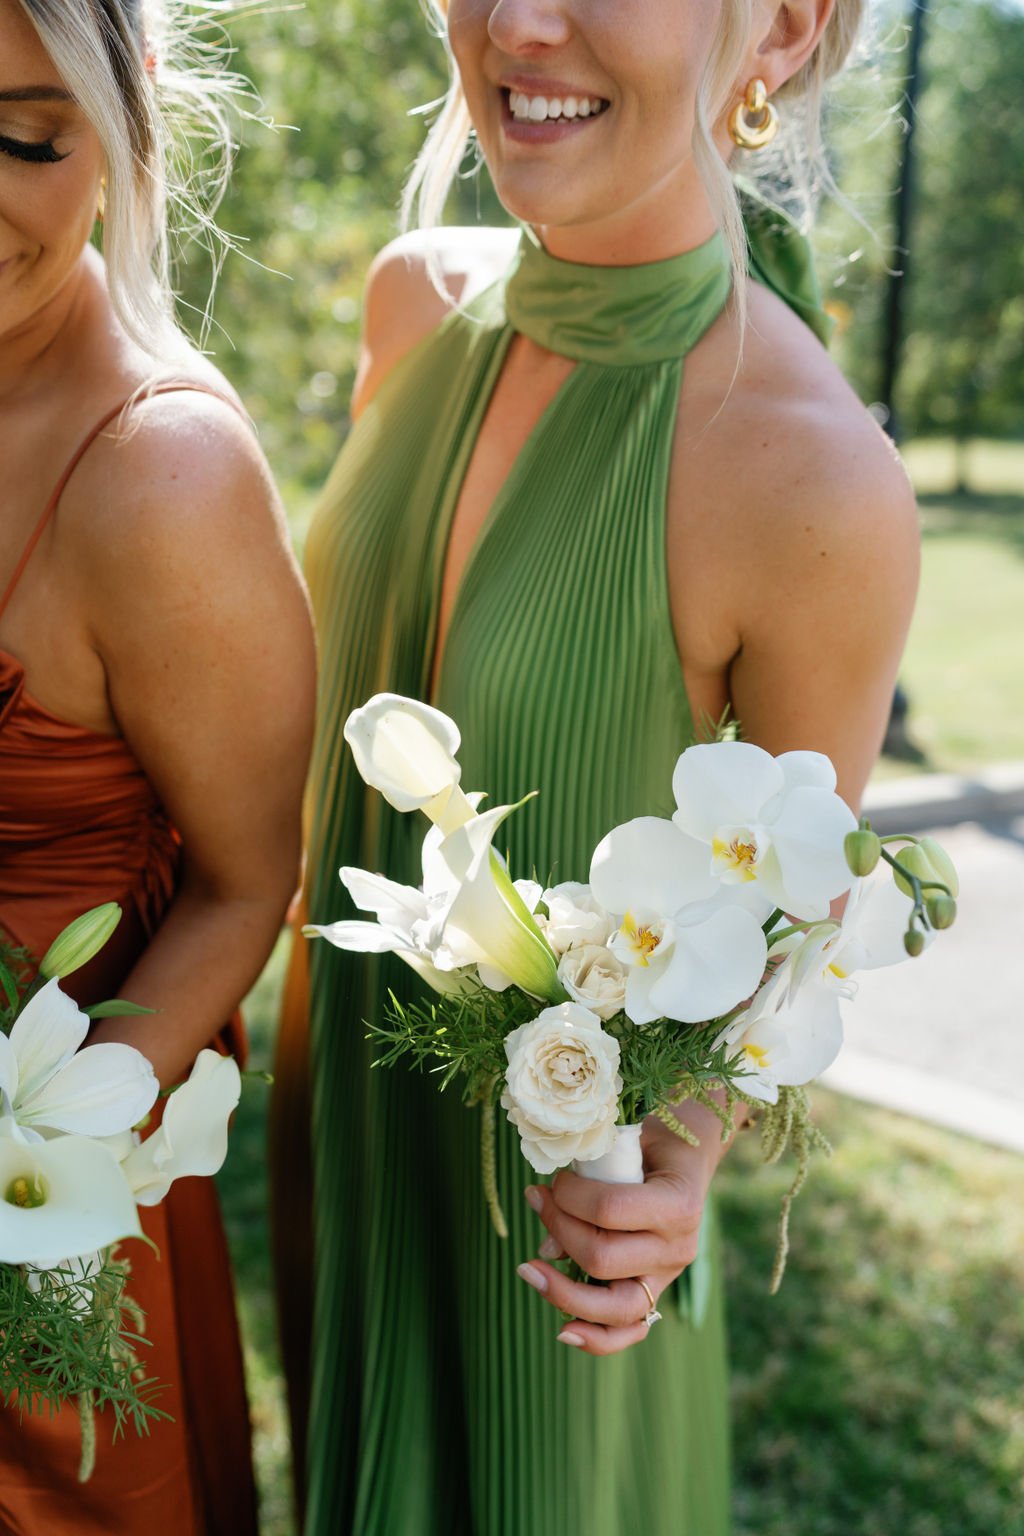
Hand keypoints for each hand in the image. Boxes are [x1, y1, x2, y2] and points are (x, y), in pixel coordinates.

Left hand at [517, 1114, 718, 1356]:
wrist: (686, 1155)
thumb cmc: (651, 1140)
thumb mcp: (627, 1143)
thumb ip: (592, 1183)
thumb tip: (548, 1248)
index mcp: (678, 1202)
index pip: (610, 1210)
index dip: (569, 1196)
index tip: (553, 1180)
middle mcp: (678, 1247)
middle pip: (603, 1258)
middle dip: (558, 1228)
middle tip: (537, 1200)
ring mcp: (668, 1276)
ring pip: (615, 1309)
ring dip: (563, 1293)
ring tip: (528, 1270)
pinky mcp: (654, 1293)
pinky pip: (628, 1330)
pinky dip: (596, 1338)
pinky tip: (563, 1330)